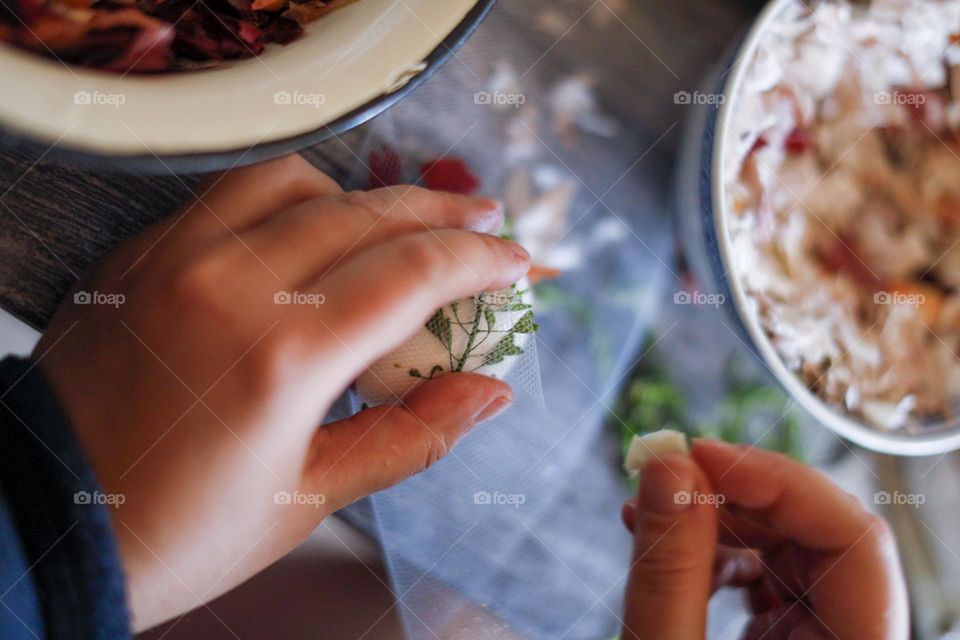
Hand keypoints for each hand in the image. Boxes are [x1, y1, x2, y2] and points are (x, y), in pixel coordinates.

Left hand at [35, 155, 529, 630]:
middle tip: (485, 220)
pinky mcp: (141, 255)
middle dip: (442, 214)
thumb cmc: (180, 529)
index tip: (515, 261)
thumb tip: (488, 395)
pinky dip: (288, 198)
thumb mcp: (311, 495)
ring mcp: (177, 260)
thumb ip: (412, 434)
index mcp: (284, 357)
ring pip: (297, 183)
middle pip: (367, 214)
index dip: (480, 260)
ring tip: (399, 219)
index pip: (413, 274)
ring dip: (363, 194)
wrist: (54, 521)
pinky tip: (309, 224)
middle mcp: (230, 287)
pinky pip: (229, 195)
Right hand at [620, 439, 908, 639]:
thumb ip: (671, 568)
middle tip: (665, 475)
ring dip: (718, 522)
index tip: (702, 454)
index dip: (779, 481)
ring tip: (650, 515)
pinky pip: (769, 579)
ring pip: (792, 552)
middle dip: (736, 495)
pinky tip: (667, 551)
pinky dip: (715, 556)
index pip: (855, 537)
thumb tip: (668, 463)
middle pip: (821, 535)